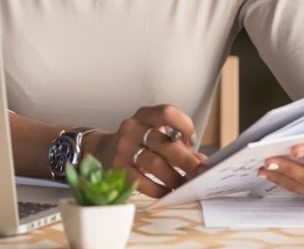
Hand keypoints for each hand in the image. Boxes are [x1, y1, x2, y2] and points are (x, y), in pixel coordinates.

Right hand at [83, 104, 206, 197]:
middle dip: (185, 160)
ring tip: (184, 185)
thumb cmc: (137, 142)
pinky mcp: (118, 168)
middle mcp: (132, 127)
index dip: (183, 124)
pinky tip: (167, 192)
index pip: (166, 112)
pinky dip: (159, 189)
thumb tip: (201, 161)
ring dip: (174, 177)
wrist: (102, 150)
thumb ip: (177, 143)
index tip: (191, 140)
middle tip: (200, 172)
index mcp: (144, 115)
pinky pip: (142, 182)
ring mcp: (123, 148)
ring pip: (154, 163)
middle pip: (163, 142)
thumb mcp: (153, 133)